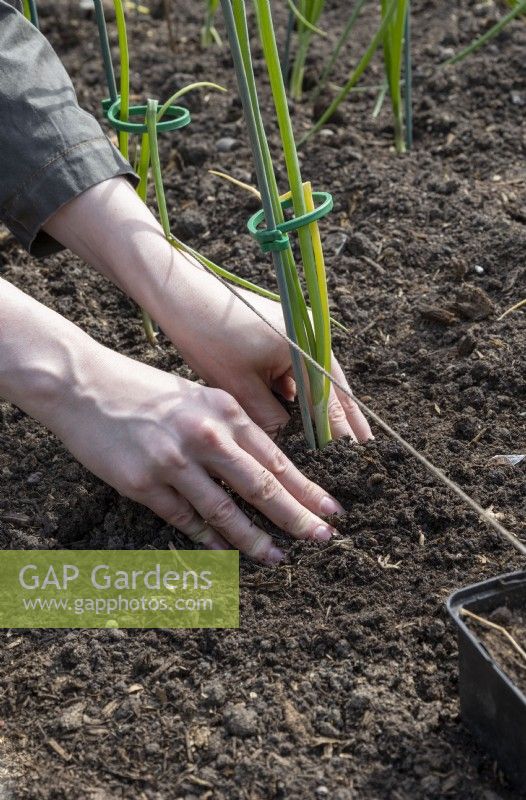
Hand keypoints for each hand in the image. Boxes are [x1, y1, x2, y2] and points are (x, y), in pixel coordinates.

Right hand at [1, 278, 344, 563]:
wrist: (84, 384)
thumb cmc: (145, 391)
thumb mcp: (197, 397)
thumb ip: (231, 430)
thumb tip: (267, 470)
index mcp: (224, 410)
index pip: (276, 458)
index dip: (307, 489)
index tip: (332, 511)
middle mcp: (205, 435)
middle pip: (260, 486)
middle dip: (296, 517)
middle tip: (322, 540)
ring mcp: (173, 460)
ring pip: (224, 511)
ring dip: (253, 539)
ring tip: (277, 558)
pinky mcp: (143, 482)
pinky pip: (185, 518)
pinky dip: (207, 537)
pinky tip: (224, 552)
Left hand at [43, 178, 371, 442]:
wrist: (181, 295)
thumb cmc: (208, 338)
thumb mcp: (239, 387)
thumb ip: (269, 416)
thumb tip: (287, 438)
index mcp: (302, 346)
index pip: (326, 395)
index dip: (339, 426)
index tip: (354, 452)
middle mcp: (306, 333)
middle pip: (330, 383)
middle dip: (345, 415)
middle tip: (367, 443)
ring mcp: (293, 329)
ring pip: (312, 375)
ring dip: (321, 403)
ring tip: (342, 433)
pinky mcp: (277, 329)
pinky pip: (295, 365)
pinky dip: (299, 388)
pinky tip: (302, 411)